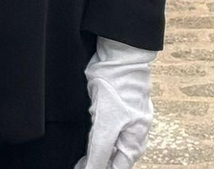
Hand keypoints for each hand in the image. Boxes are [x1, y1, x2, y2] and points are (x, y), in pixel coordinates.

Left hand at [76, 39, 155, 168]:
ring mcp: (122, 119)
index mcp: (136, 141)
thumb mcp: (107, 127)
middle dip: (95, 163)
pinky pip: (102, 129)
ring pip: (106, 144)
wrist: (118, 55)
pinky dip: (92, 136)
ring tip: (77, 158)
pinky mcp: (111, 108)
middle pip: (113, 158)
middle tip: (77, 165)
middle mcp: (131, 132)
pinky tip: (84, 137)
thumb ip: (99, 154)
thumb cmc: (120, 88)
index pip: (118, 168)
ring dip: (93, 151)